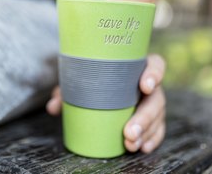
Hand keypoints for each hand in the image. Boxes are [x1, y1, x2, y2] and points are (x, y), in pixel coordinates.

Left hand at [47, 54, 165, 153]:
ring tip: (131, 144)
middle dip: (145, 117)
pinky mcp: (152, 119)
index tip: (145, 86)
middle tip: (129, 132)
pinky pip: (157, 129)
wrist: (98, 86)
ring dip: (146, 132)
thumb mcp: (80, 80)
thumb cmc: (93, 79)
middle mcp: (148, 84)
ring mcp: (152, 102)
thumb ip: (68, 90)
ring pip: (158, 117)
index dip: (155, 73)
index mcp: (136, 67)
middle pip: (156, 98)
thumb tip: (54, 106)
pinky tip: (142, 147)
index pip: (155, 64)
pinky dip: (151, 139)